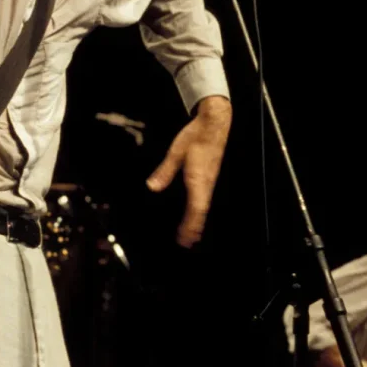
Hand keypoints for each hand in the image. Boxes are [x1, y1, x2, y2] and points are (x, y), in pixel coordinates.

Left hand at [147, 96, 230, 246]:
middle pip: (201, 212)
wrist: (214, 123)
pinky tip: (195, 213)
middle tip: (186, 243)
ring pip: (204, 206)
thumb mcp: (176, 152)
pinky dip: (199, 210)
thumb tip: (152, 187)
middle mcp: (206, 183)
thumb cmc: (196, 136)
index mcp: (198, 179)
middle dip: (194, 228)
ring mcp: (209, 181)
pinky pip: (205, 198)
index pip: (196, 208)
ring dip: (197, 221)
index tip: (184, 237)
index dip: (190, 225)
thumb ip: (164, 171)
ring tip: (190, 235)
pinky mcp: (209, 177)